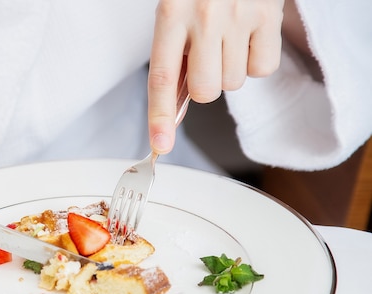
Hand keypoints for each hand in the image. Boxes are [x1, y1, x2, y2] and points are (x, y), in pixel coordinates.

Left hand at [148, 0, 283, 153]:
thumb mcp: (175, 10)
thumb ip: (174, 54)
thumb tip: (175, 106)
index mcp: (170, 13)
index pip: (162, 78)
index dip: (159, 116)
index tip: (160, 145)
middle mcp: (204, 17)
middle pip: (206, 91)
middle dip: (205, 85)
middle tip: (207, 59)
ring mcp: (240, 17)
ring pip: (233, 83)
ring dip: (229, 70)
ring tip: (228, 39)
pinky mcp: (269, 17)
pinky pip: (262, 69)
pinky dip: (255, 62)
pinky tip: (248, 38)